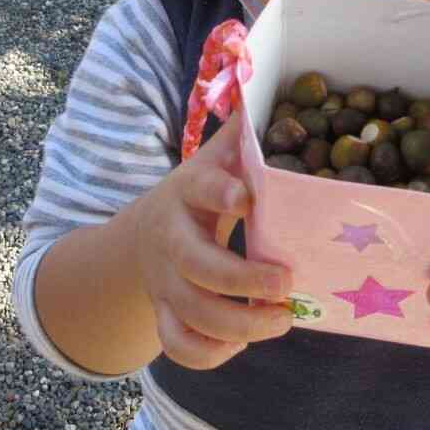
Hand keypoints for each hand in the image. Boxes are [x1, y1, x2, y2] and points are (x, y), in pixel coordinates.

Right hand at [133, 115, 293, 368]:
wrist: (142, 238)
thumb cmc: (199, 195)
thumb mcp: (213, 161)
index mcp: (188, 193)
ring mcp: (165, 283)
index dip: (222, 192)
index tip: (249, 197)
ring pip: (192, 315)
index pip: (201, 188)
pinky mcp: (165, 315)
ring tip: (283, 319)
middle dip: (244, 281)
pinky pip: (181, 347)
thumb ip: (241, 134)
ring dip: (239, 327)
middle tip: (287, 283)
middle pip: (198, 267)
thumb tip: (263, 76)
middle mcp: (171, 240)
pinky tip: (244, 343)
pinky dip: (213, 353)